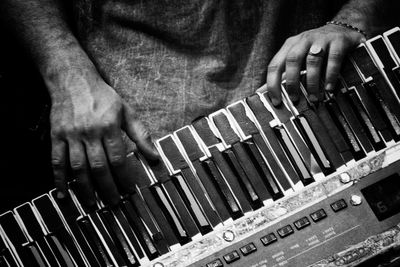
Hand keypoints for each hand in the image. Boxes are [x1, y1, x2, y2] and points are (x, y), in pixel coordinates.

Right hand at [49, 67, 157, 206]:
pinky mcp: (57, 136)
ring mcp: (71, 135)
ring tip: (92, 203)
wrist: (73, 80)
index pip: (118, 158)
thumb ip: (141, 135)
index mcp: (109, 127)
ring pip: (78, 167)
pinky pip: (57, 161)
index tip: (128, 190)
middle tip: (112, 203)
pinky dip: (59, 178)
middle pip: (99, 166)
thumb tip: (155, 156)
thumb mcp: (127, 111)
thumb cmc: (103, 97)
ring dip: (85, 188)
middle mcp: (90, 132)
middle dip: (107, 188)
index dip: (124, 177)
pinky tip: (63, 193)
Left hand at [266, 24, 365, 104]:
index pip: (275, 65)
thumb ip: (286, 72)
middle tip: (295, 99)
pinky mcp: (338, 41)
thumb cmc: (317, 47)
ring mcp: (321, 39)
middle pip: (292, 60)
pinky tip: (329, 88)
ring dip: (312, 82)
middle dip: (292, 82)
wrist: (343, 27)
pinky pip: (333, 59)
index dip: (273, 84)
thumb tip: (269, 93)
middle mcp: (303, 40)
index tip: (276, 101)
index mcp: (290, 45)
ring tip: (314, 97)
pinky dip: (330, 75)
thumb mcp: (299, 56)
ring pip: (312, 60)